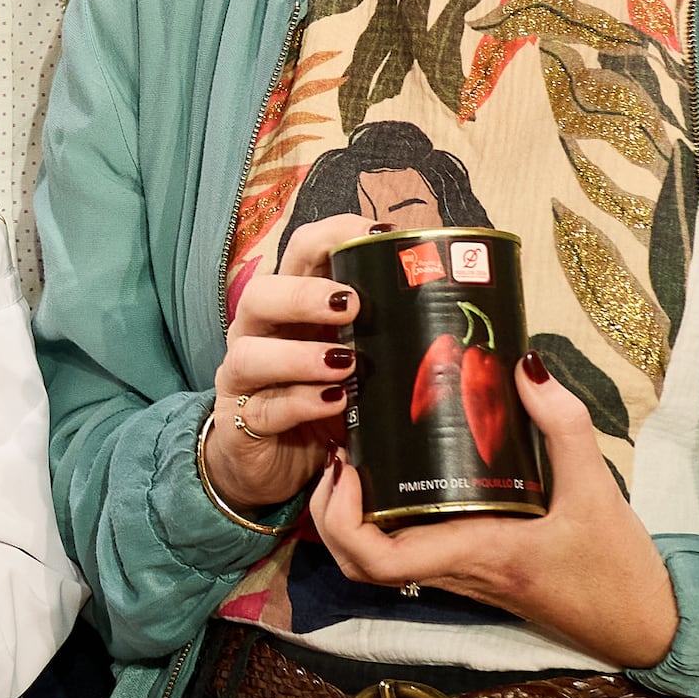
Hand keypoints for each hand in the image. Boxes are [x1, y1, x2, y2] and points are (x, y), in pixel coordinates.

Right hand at [198, 213, 363, 521]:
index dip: (334, 235)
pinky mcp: (241, 421)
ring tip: (344, 364)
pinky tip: (334, 403)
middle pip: (261, 294)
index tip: (379, 237)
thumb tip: (457, 308)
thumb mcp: (359, 361)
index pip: (301, 252)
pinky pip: (265, 408)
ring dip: (299, 356)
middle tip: (352, 304)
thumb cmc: (327, 399)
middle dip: (305, 295)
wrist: (277, 463)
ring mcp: (243, 377)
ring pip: (251, 353)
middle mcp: (259, 333)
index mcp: (291, 304)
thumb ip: (386, 335)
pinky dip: (300, 402)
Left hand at [300, 355, 680, 668]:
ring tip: (360, 457)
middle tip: (339, 454)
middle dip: (330, 513)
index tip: (345, 468)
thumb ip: (563, 426)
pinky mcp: (475, 571)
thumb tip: (525, 366)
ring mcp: (461, 576)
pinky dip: (387, 520)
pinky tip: (401, 476)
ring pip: (379, 560)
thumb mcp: (599, 490)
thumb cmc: (618, 571)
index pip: (377, 560)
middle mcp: (456, 571)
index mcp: (475, 554)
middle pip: (359, 562)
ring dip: (352, 517)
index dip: (341, 519)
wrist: (642, 628)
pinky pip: (411, 552)